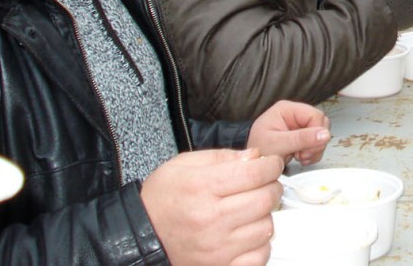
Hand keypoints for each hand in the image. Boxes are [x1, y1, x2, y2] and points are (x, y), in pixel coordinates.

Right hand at [141, 148, 281, 265]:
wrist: (140, 235)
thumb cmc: (162, 199)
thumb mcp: (184, 164)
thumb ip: (223, 156)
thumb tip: (256, 156)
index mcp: (202, 188)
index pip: (255, 174)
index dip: (271, 166)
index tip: (271, 164)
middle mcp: (210, 219)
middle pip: (265, 200)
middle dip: (272, 187)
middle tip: (265, 185)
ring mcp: (216, 248)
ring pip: (265, 227)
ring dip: (264, 216)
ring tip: (251, 210)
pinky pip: (259, 256)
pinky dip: (259, 244)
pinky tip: (247, 234)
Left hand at [247, 100, 330, 167]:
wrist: (250, 162)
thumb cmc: (257, 149)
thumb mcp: (277, 144)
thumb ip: (301, 139)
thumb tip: (325, 134)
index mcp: (288, 109)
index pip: (315, 116)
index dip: (316, 133)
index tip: (306, 149)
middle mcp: (295, 115)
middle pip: (321, 124)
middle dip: (315, 143)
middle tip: (301, 154)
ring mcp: (299, 126)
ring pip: (321, 135)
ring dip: (313, 150)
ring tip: (299, 156)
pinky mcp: (302, 136)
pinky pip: (317, 143)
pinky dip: (312, 154)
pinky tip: (300, 157)